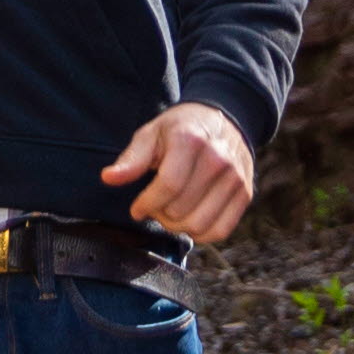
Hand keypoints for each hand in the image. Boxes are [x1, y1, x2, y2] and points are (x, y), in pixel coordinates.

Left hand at [102, 101, 259, 243]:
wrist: (225, 120)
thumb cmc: (181, 129)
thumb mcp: (151, 134)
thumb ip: (132, 159)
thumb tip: (108, 178)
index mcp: (191, 140)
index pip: (168, 186)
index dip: (147, 204)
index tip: (137, 208)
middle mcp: (218, 159)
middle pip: (180, 210)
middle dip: (160, 214)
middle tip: (155, 206)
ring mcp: (235, 178)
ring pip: (199, 225)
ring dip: (178, 226)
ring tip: (171, 212)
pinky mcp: (244, 193)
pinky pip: (220, 230)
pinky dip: (201, 234)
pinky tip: (189, 220)